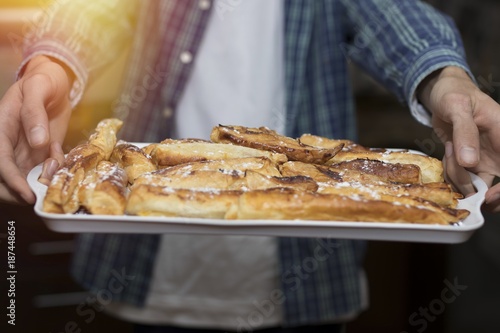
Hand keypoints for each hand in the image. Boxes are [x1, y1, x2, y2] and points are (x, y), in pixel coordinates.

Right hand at [0, 55, 72, 203]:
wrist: (56, 83)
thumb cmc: (42, 81)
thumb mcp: (37, 89)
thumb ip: (33, 113)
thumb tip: (37, 142)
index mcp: (1, 128)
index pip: (1, 161)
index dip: (12, 180)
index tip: (26, 194)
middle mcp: (11, 144)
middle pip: (10, 177)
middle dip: (25, 189)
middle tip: (45, 194)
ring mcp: (26, 150)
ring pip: (29, 176)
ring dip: (44, 180)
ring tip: (56, 164)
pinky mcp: (42, 152)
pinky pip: (47, 168)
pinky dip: (56, 168)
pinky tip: (59, 151)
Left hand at [418, 66, 499, 211]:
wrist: (442, 95)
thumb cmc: (455, 94)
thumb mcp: (458, 106)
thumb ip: (465, 132)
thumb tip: (469, 162)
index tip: (486, 196)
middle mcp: (499, 153)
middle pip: (496, 188)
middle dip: (477, 192)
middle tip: (461, 189)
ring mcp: (484, 160)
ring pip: (473, 185)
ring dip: (457, 176)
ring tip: (449, 150)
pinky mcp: (468, 163)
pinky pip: (459, 179)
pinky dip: (449, 173)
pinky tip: (447, 153)